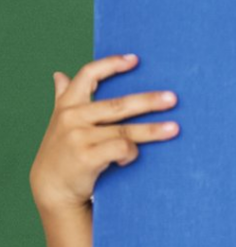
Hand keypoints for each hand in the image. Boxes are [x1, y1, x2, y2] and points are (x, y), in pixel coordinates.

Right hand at [31, 57, 175, 211]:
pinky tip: (127, 160)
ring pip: (125, 131)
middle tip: (172, 99)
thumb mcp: (60, 122)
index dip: (111, 64)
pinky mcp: (86, 157)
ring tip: (174, 129)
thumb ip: (62, 98)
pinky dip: (131, 154)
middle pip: (117, 105)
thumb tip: (59, 74)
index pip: (88, 75)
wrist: (51, 186)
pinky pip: (121, 149)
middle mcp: (72, 117)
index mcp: (67, 105)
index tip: (135, 59)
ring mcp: (78, 137)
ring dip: (152, 130)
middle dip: (147, 101)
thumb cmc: (63, 150)